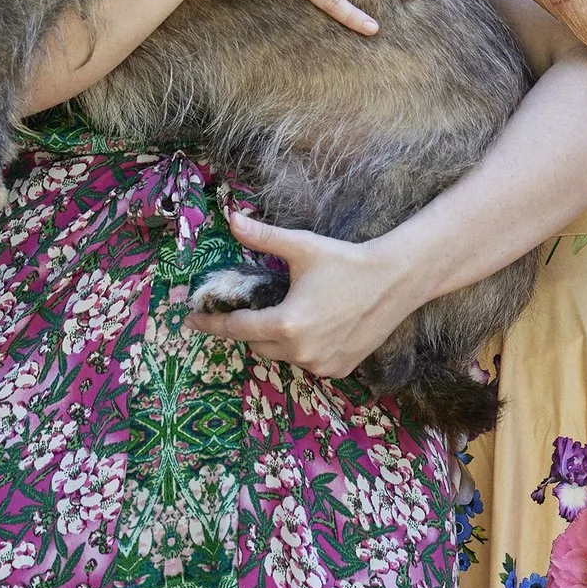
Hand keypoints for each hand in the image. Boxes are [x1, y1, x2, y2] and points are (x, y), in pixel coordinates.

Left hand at [184, 208, 426, 374]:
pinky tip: (315, 327)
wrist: (395, 280)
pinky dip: (303, 349)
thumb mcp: (302, 247)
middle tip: (249, 308)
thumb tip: (231, 218)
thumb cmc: (346, 261)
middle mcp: (299, 351)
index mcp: (285, 323)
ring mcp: (320, 364)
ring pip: (282, 355)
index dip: (211, 323)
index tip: (191, 320)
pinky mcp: (339, 370)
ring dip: (277, 338)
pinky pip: (308, 362)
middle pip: (257, 343)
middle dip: (249, 327)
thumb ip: (262, 237)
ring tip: (287, 313)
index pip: (235, 329)